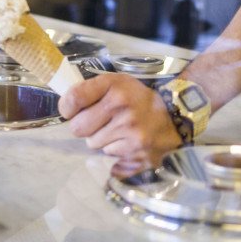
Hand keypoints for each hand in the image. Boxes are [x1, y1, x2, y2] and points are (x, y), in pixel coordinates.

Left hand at [58, 73, 181, 172]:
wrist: (176, 117)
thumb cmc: (138, 99)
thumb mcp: (118, 83)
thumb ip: (90, 90)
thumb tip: (64, 107)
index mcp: (115, 87)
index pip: (74, 98)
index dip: (67, 107)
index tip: (72, 110)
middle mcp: (122, 109)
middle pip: (78, 128)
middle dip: (85, 127)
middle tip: (100, 122)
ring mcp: (131, 134)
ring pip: (93, 144)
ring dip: (101, 140)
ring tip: (119, 131)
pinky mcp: (137, 155)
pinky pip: (108, 158)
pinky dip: (115, 152)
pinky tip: (127, 142)